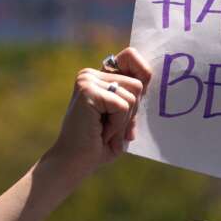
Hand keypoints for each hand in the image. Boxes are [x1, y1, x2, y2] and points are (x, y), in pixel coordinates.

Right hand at [45, 47, 152, 172]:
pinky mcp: (88, 91)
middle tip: (111, 127)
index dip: (142, 73)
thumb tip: (146, 81)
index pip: (131, 56)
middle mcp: (90, 73)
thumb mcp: (123, 118)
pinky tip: (100, 132)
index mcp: (98, 76)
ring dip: (123, 121)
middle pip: (137, 84)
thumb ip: (133, 98)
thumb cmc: (99, 144)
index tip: (134, 101)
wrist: (74, 163)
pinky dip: (117, 125)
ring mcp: (87, 80)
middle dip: (132, 113)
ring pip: (132, 96)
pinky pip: (122, 106)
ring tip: (103, 130)